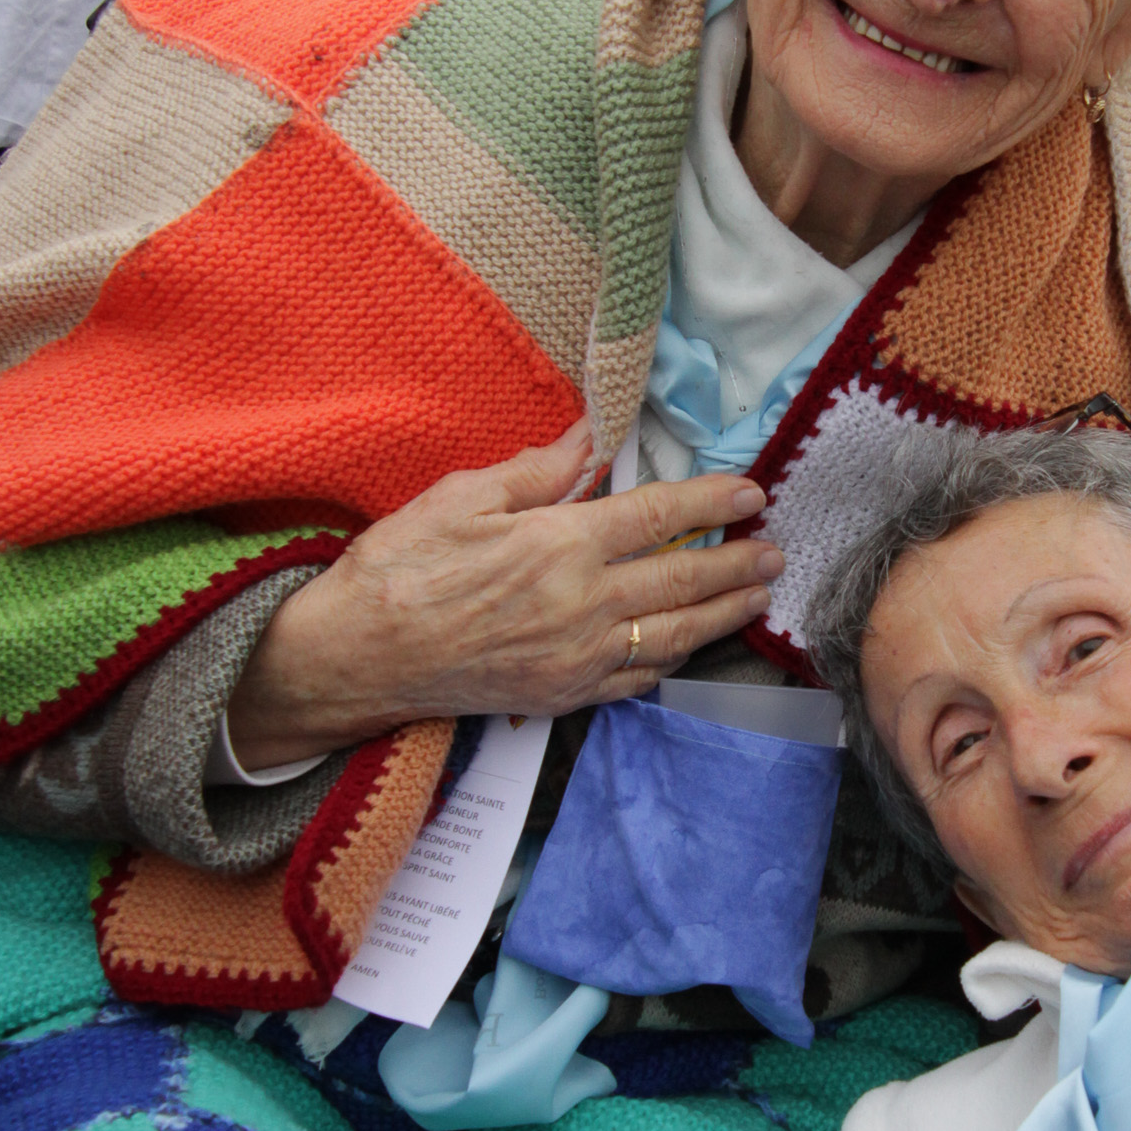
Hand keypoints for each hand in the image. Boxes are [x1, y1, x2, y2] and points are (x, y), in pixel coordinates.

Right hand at [224, 418, 784, 765]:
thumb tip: (593, 435)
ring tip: (757, 594)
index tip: (750, 492)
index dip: (711, 502)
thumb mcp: (463, 497)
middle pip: (682, 578)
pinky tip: (691, 644)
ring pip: (673, 634)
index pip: (658, 515)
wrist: (357, 658)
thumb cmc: (399, 567)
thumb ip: (539, 471)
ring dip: (724, 612)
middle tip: (773, 548)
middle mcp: (581, 604)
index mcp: (559, 544)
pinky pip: (637, 679)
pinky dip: (673, 660)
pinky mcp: (563, 695)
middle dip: (736, 562)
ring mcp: (577, 658)